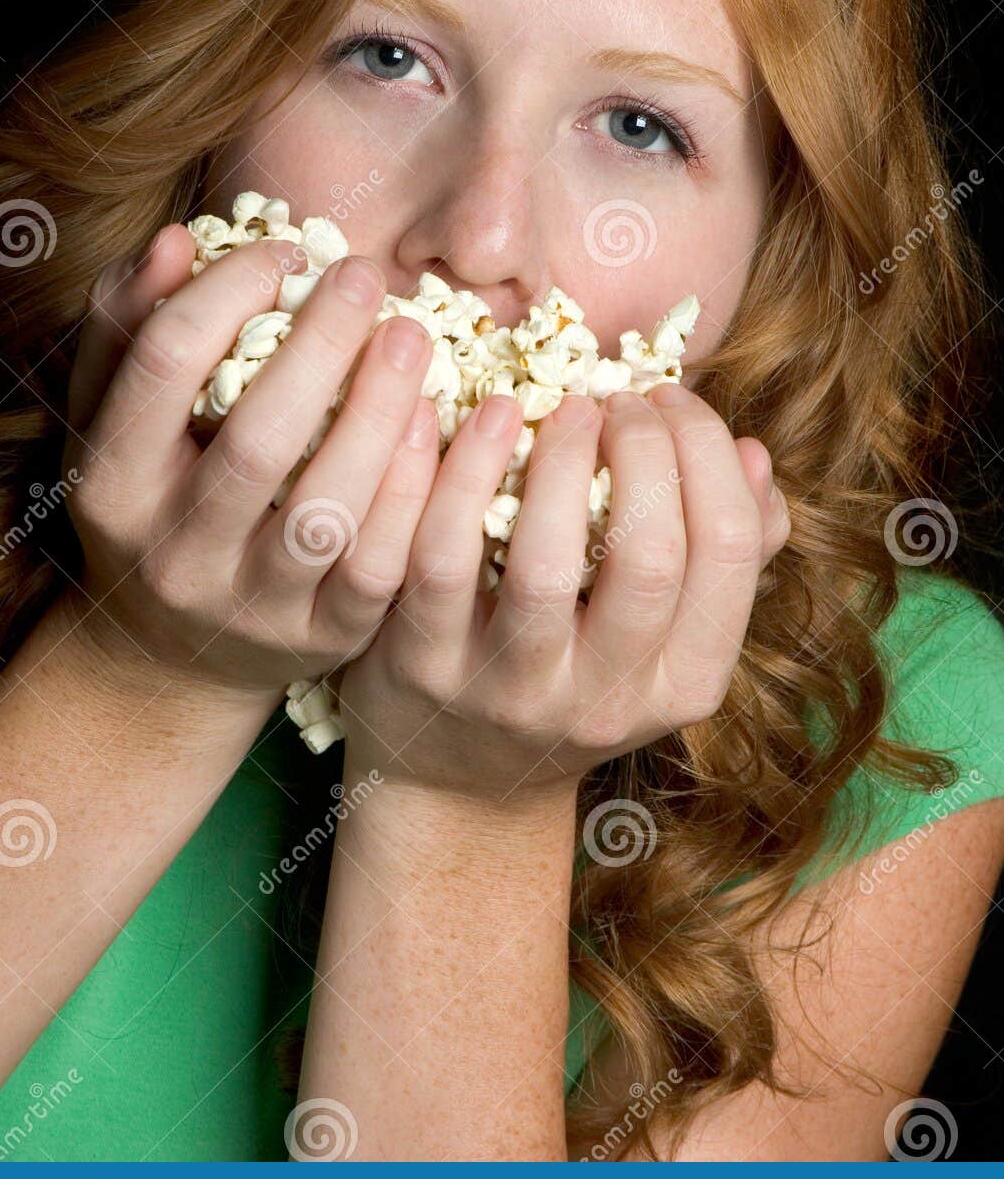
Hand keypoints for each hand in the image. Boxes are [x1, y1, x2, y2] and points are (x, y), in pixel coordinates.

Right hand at [62, 225, 441, 701]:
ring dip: (380, 410)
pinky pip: (382, 562)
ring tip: (411, 335)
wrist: (175, 652)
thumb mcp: (116, 418)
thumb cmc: (156, 497)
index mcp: (112, 486)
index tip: (283, 250)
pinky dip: (415, 487)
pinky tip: (434, 420)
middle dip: (322, 344)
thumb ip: (132, 326)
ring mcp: (253, 605)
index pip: (164, 366)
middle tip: (366, 276)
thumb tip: (177, 239)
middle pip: (258, 438)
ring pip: (328, 508)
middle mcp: (176, 554)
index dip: (228, 291)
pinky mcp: (325, 637)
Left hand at [336, 383, 789, 795]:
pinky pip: (442, 556)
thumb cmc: (576, 672)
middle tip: (618, 399)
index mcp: (686, 683)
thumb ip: (719, 553)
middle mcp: (607, 700)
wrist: (457, 779)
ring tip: (564, 405)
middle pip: (651, 558)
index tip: (672, 399)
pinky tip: (481, 418)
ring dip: (560, 461)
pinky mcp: (425, 666)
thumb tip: (753, 456)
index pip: (728, 550)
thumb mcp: (662, 638)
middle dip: (644, 451)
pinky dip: (461, 473)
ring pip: (545, 566)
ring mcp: (512, 690)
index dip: (708, 454)